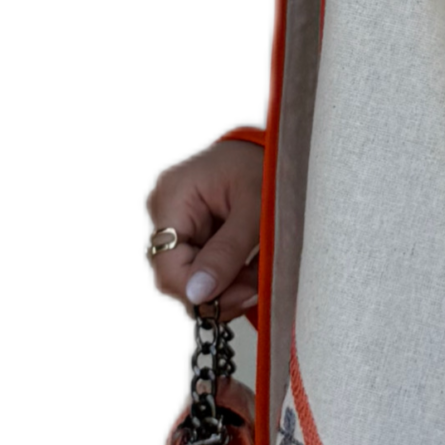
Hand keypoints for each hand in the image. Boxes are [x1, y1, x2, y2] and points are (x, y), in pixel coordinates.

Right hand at [146, 137, 264, 321]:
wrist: (279, 148)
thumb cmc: (267, 167)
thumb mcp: (255, 211)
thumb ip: (227, 253)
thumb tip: (196, 295)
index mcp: (173, 197)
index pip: (168, 266)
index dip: (200, 292)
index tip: (243, 294)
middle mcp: (165, 209)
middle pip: (178, 275)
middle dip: (220, 289)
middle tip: (258, 285)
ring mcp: (176, 220)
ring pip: (192, 276)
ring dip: (228, 285)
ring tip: (260, 272)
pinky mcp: (191, 229)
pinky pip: (202, 265)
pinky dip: (229, 274)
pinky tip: (252, 267)